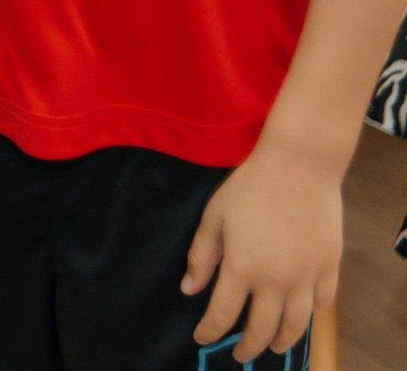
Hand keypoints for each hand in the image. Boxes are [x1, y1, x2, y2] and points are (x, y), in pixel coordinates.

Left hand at [182, 139, 341, 360]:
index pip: (223, 314)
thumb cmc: (250, 188)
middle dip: (247, 346)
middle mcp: (276, 280)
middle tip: (239, 354)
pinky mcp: (330, 268)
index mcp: (242, 268)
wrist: (298, 168)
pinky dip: (311, 315)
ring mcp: (307, 277)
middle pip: (262, 328)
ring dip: (283, 341)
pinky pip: (322, 303)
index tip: (202, 338)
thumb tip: (189, 290)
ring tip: (273, 347)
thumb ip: (202, 256)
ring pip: (296, 324)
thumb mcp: (214, 217)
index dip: (210, 331)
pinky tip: (301, 317)